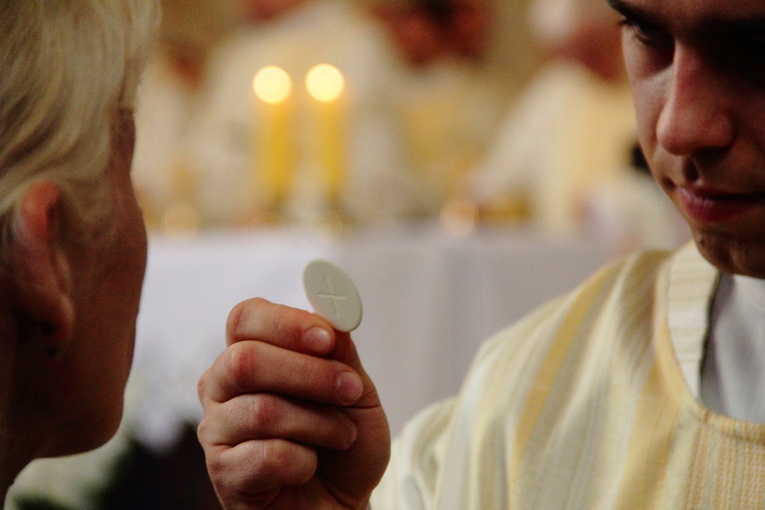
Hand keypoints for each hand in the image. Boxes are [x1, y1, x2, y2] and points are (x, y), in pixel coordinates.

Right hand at [197, 298, 389, 508]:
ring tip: (343, 435)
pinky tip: (310, 466)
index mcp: (249, 354)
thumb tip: (334, 314)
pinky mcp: (223, 473)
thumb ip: (341, 353)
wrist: (342, 502)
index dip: (286, 323)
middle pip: (245, 360)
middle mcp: (222, 386)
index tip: (327, 338)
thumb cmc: (342, 443)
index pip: (246, 318)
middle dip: (308, 374)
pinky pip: (266, 456)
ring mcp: (217, 430)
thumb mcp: (356, 391)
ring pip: (262, 410)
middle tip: (351, 389)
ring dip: (319, 423)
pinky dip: (304, 461)